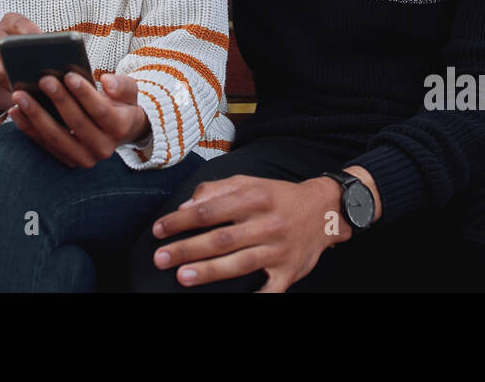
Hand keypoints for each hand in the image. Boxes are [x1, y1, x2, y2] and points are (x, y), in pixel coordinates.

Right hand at [0, 13, 39, 116]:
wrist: (1, 89)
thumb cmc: (24, 70)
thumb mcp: (37, 60)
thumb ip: (45, 55)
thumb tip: (57, 59)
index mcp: (10, 22)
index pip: (20, 25)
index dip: (32, 39)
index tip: (44, 53)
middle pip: (4, 48)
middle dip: (21, 69)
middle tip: (33, 84)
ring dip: (8, 84)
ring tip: (20, 92)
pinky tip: (0, 95)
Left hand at [10, 71, 149, 167]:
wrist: (119, 130)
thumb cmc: (120, 103)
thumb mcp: (129, 91)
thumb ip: (122, 84)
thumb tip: (107, 82)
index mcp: (120, 128)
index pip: (100, 110)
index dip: (84, 93)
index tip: (67, 75)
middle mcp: (103, 148)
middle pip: (76, 123)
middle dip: (58, 100)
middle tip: (42, 79)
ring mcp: (84, 158)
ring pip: (56, 137)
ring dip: (35, 115)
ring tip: (20, 95)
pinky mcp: (66, 160)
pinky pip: (44, 144)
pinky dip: (28, 128)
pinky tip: (15, 111)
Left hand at [148, 174, 344, 292]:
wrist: (325, 211)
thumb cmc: (278, 197)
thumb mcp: (250, 183)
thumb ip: (216, 190)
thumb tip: (185, 206)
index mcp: (254, 198)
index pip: (210, 210)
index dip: (181, 220)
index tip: (159, 230)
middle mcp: (267, 223)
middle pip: (221, 238)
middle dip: (187, 249)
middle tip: (160, 258)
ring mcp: (278, 249)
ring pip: (240, 263)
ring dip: (209, 271)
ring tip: (182, 277)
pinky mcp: (289, 271)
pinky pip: (270, 289)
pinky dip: (256, 298)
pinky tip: (235, 302)